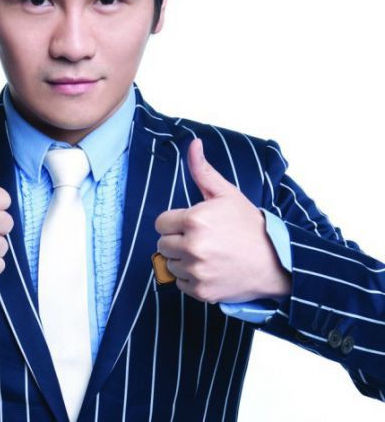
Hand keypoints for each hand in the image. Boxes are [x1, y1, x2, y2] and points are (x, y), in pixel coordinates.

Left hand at [154, 138, 290, 303]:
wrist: (276, 261)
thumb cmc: (248, 225)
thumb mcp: (226, 194)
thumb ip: (203, 171)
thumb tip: (194, 144)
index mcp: (194, 220)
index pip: (161, 223)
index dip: (175, 223)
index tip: (192, 224)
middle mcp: (193, 247)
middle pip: (162, 244)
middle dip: (177, 240)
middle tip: (201, 239)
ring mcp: (197, 271)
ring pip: (170, 264)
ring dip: (183, 260)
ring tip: (207, 254)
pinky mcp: (202, 291)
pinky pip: (181, 283)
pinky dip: (191, 278)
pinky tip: (210, 270)